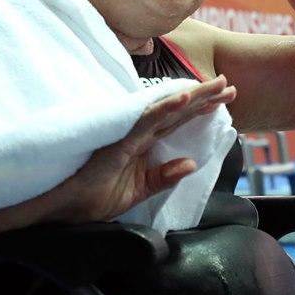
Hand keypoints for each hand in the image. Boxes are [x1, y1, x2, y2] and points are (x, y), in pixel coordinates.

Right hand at [52, 76, 236, 223]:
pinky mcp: (120, 142)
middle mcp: (138, 134)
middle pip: (177, 112)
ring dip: (193, 97)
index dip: (201, 110)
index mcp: (143, 144)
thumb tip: (191, 164)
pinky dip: (166, 109)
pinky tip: (185, 99)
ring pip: (166, 110)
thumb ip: (163, 177)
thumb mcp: (138, 191)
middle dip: (205, 98)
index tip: (225, 100)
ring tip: (217, 85)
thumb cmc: (93, 198)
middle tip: (229, 85)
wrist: (65, 210)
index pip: (177, 122)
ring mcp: (129, 135)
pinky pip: (147, 121)